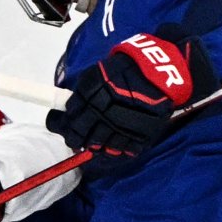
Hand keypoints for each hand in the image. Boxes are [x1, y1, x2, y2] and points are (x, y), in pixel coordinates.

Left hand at [46, 32, 212, 161]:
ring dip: (96, 147)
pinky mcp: (141, 131)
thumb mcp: (97, 74)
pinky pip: (126, 148)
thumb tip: (68, 113)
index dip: (63, 125)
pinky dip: (119, 151)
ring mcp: (123, 122)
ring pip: (101, 144)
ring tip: (95, 146)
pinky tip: (115, 148)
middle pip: (81, 133)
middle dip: (76, 140)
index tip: (64, 128)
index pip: (70, 116)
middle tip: (77, 142)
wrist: (159, 69)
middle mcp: (105, 108)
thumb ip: (82, 94)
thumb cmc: (124, 70)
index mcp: (92, 91)